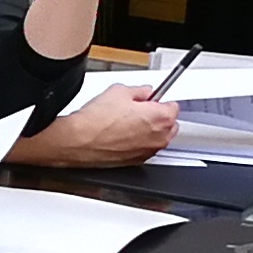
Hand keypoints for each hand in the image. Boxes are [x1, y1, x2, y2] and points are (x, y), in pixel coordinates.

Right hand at [11, 88, 179, 167]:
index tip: (152, 99)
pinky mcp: (136, 162)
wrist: (78, 142)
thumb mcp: (119, 91)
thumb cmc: (96, 121)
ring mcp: (148, 152)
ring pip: (158, 138)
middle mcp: (159, 138)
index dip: (160, 101)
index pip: (174, 106)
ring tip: (126, 122)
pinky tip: (120, 135)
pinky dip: (137, 143)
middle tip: (139, 109)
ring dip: (149, 130)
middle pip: (170, 124)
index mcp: (161, 118)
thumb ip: (139, 90)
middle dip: (158, 116)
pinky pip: (144, 149)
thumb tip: (143, 92)